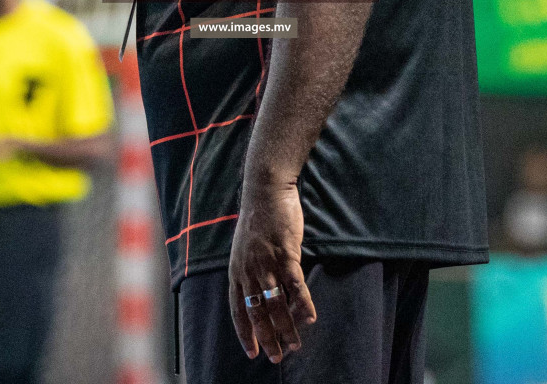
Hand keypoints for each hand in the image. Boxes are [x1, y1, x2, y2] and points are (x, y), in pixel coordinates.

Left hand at [228, 179, 316, 362]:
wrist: (265, 190)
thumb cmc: (258, 218)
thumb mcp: (244, 248)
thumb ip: (250, 270)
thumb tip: (258, 292)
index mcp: (237, 271)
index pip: (238, 310)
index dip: (245, 333)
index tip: (252, 353)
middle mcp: (248, 271)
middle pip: (257, 313)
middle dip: (267, 338)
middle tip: (277, 356)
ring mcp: (266, 263)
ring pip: (276, 304)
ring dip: (286, 327)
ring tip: (295, 344)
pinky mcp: (285, 254)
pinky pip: (295, 286)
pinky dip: (303, 304)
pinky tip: (310, 319)